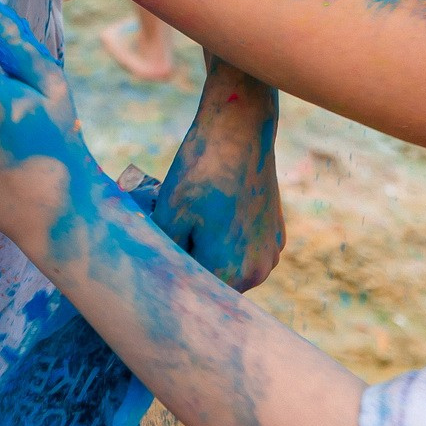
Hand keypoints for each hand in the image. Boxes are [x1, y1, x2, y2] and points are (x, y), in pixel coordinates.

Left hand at [154, 67, 283, 291]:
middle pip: (212, 284)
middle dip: (190, 267)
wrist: (239, 129)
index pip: (193, 296)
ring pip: (227, 268)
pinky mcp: (275, 234)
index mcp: (234, 273)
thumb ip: (161, 258)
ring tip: (189, 223)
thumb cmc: (201, 171)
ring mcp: (271, 253)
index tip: (153, 268)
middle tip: (168, 238)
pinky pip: (243, 251)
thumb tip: (149, 280)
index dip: (170, 284)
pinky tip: (212, 214)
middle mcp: (259, 272)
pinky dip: (226, 241)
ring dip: (208, 255)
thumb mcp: (168, 216)